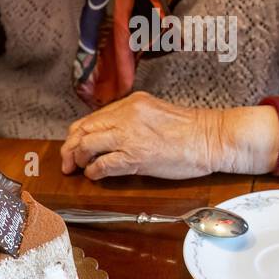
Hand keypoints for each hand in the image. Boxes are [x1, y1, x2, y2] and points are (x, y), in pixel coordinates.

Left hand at [60, 92, 278, 179]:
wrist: (211, 138)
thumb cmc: (191, 131)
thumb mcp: (157, 114)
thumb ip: (133, 120)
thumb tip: (111, 136)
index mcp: (132, 102)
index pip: (93, 117)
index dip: (78, 134)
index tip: (73, 145)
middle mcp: (127, 114)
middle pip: (85, 129)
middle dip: (71, 147)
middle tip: (67, 162)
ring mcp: (130, 135)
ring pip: (88, 144)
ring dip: (79, 159)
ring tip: (78, 168)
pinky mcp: (136, 155)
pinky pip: (103, 164)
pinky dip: (94, 171)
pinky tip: (95, 176)